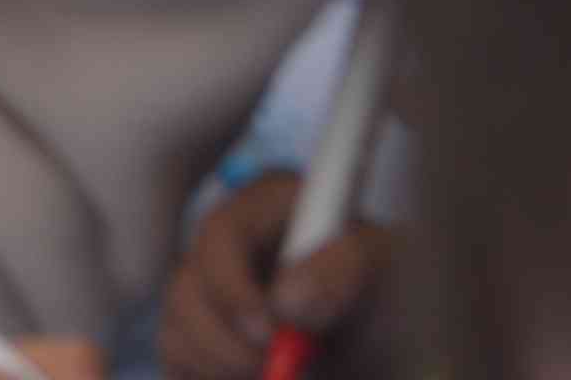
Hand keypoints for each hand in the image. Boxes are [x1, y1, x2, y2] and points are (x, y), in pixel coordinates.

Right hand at [159, 173, 389, 379]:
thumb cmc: (394, 295)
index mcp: (268, 207)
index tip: (268, 334)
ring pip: (176, 328)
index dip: (232, 287)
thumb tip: (287, 299)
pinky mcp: (200, 335)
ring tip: (274, 377)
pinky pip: (176, 358)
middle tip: (272, 372)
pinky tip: (246, 379)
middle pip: (186, 286)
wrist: (391, 343)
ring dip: (218, 366)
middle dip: (225, 341)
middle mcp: (229, 246)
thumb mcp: (387, 272)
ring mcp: (208, 291)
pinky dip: (203, 377)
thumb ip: (342, 271)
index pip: (221, 234)